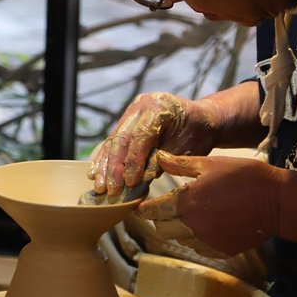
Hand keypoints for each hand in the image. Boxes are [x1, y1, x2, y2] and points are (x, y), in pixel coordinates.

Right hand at [88, 93, 218, 195]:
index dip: (133, 161)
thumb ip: (162, 160)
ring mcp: (132, 112)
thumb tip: (136, 181)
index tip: (129, 183)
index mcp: (160, 107)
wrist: (201, 119)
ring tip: (100, 187)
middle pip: (122, 138)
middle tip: (111, 190)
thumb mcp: (185, 148)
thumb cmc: (197, 134)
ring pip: (114, 140)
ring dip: (105, 166)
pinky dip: (104, 159)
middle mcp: (141, 106)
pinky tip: (95, 173)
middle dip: (115, 167)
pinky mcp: (126, 121)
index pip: (141, 136)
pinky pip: (113, 141)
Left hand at [137, 150, 285, 255]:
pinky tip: (205, 226)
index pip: (153, 210)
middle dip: (159, 219)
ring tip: (188, 216)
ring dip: (178, 229)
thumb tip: (158, 158)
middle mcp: (192, 225)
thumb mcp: (210, 163)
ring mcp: (206, 241)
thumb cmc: (243, 176)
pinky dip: (196, 239)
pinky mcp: (220, 250)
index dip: (145, 208)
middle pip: (162, 229)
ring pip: (179, 239)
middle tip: (165, 210)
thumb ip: (180, 165)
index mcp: (186, 201)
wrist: (275, 201)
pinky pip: (198, 248)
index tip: (142, 206)